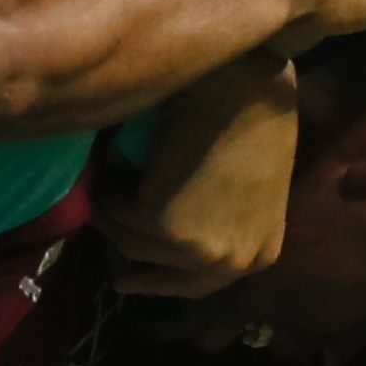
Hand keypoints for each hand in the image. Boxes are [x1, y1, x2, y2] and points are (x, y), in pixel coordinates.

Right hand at [94, 55, 298, 297]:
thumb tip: (171, 227)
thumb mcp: (248, 180)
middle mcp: (234, 262)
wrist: (240, 81)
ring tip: (104, 173)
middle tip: (117, 275)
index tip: (137, 275)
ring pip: (130, 239)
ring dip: (112, 209)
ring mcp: (197, 248)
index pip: (201, 284)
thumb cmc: (252, 110)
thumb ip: (220, 213)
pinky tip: (105, 153)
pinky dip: (104, 182)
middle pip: (163, 274)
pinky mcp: (160, 223)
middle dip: (137, 271)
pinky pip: (113, 210)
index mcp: (261, 252)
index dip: (165, 279)